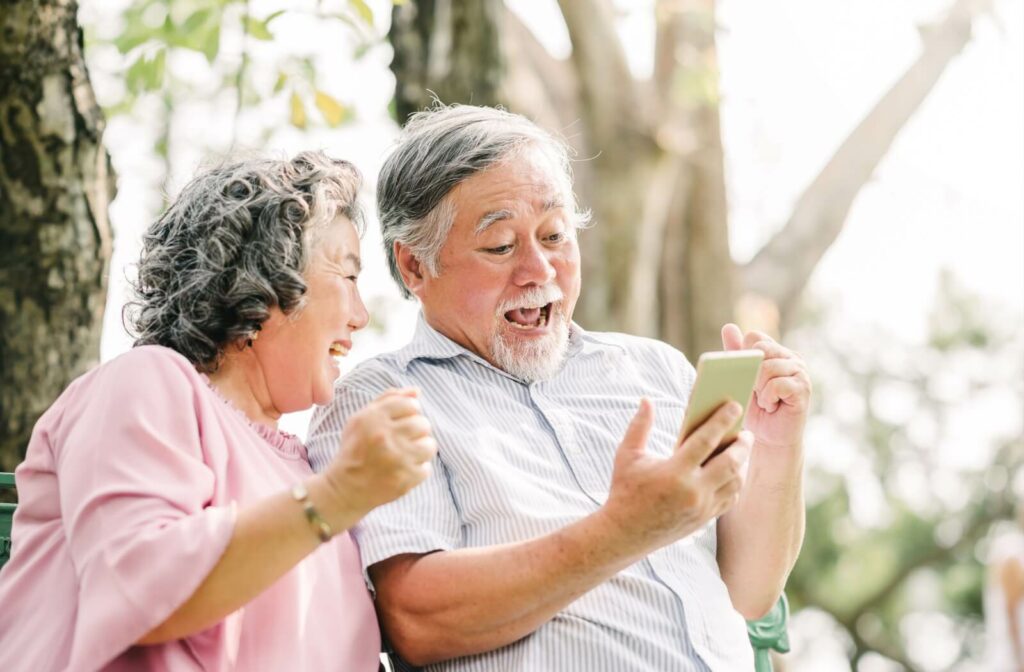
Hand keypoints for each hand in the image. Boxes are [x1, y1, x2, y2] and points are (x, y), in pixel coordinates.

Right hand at [320, 388, 436, 521]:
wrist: (344, 488)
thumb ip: (388, 400)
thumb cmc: (355, 449)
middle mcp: (384, 436)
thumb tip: (417, 391)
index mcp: (373, 418)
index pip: (411, 404)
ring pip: (429, 445)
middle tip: (405, 439)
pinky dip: (418, 470)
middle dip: (418, 430)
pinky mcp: (404, 479)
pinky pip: (427, 468)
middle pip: (423, 424)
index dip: (410, 412)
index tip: (402, 422)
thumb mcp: (362, 419)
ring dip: (421, 449)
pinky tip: (403, 469)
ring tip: (408, 454)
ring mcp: (396, 459)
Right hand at [600, 399, 752, 553]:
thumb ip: (639, 426)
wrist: (624, 534)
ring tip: (742, 450)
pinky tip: (733, 472)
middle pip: (730, 462)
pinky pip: (730, 499)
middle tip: (746, 432)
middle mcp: (693, 491)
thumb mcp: (627, 456)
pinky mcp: (705, 519)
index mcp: (674, 472)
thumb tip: (647, 400)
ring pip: (735, 482)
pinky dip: (735, 483)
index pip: (706, 440)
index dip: (722, 420)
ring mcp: (702, 508)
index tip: (734, 406)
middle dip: (742, 444)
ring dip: (743, 464)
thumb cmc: (625, 490)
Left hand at [722, 324, 810, 452]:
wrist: (769, 437)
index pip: (754, 337)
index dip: (744, 355)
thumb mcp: (740, 378)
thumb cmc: (753, 408)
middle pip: (761, 349)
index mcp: (775, 351)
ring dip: (759, 390)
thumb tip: (729, 326)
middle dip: (751, 373)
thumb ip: (735, 354)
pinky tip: (772, 406)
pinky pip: (777, 385)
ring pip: (768, 368)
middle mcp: (791, 357)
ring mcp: (800, 371)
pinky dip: (768, 398)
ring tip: (764, 401)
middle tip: (756, 391)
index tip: (746, 375)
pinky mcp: (803, 388)